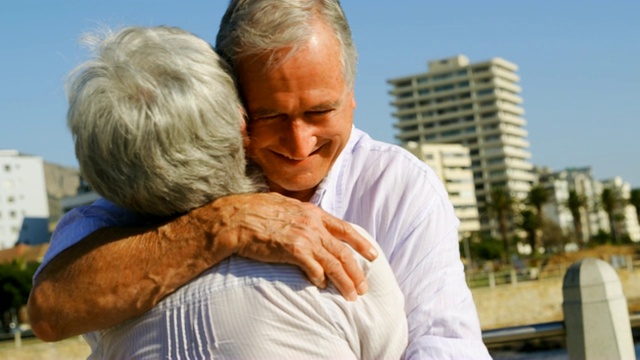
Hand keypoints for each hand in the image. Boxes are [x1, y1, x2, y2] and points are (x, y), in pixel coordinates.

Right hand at [192, 192, 377, 300]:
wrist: (237, 218)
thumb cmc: (256, 211)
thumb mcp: (285, 205)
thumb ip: (301, 214)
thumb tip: (308, 220)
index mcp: (313, 213)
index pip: (345, 229)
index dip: (362, 243)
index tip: (373, 255)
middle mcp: (313, 224)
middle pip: (343, 251)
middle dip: (356, 271)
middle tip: (364, 287)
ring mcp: (304, 237)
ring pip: (333, 263)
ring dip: (344, 281)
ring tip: (351, 295)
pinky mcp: (293, 250)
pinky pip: (314, 269)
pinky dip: (321, 280)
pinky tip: (323, 287)